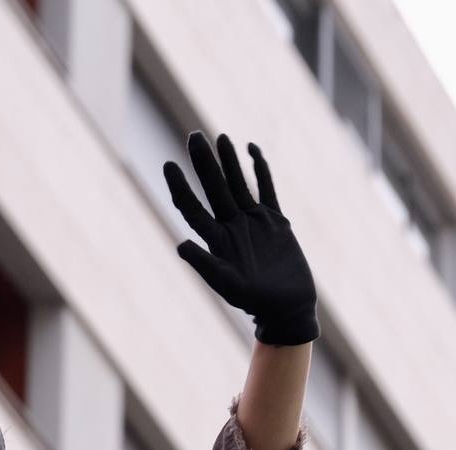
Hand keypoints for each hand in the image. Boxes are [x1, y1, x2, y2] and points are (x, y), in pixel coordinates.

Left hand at [163, 132, 319, 346]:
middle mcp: (231, 226)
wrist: (286, 306)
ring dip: (228, 161)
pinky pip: (266, 189)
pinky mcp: (275, 221)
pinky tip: (251, 150)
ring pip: (237, 184)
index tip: (168, 164)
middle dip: (203, 162)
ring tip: (220, 137)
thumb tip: (180, 244)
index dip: (180, 187)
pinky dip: (260, 170)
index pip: (192, 207)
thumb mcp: (227, 284)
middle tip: (193, 136)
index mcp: (216, 239)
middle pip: (214, 187)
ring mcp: (253, 222)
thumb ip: (204, 264)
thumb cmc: (254, 301)